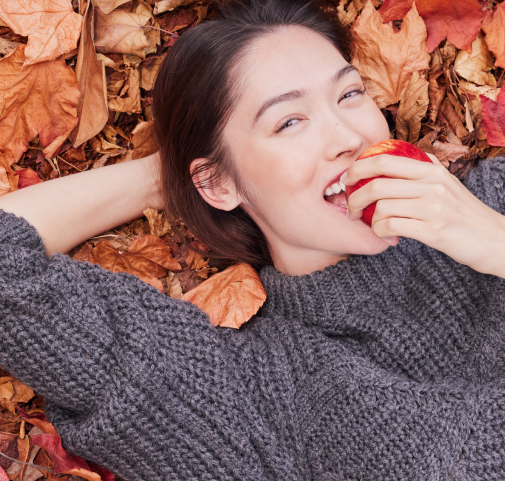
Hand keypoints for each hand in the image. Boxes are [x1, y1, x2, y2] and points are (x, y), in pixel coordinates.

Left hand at [343, 152, 504, 273]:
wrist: (495, 239)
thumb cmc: (464, 213)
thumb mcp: (448, 182)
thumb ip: (426, 168)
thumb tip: (403, 155)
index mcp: (431, 170)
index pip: (384, 160)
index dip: (358, 168)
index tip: (348, 180)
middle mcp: (432, 184)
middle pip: (376, 184)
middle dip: (354, 198)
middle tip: (351, 209)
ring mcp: (434, 207)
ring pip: (382, 207)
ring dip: (369, 219)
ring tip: (372, 225)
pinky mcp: (434, 230)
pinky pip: (391, 227)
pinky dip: (381, 232)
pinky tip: (385, 235)